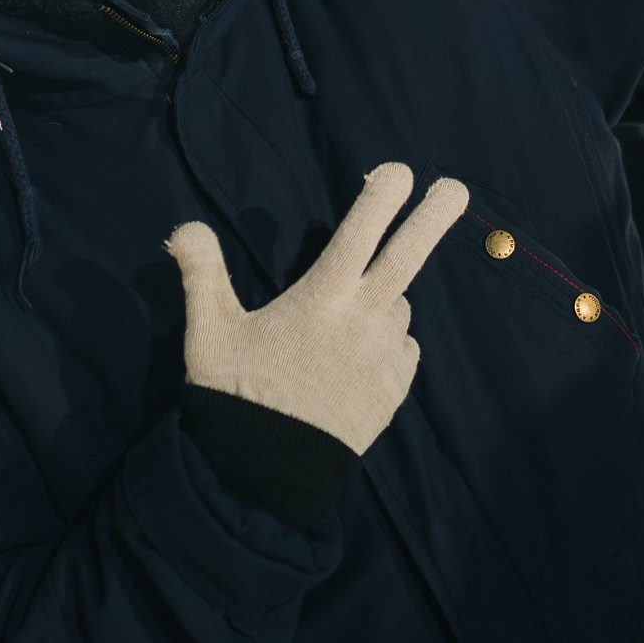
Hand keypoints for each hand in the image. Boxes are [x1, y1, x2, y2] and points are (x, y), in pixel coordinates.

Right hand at [169, 163, 468, 455]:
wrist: (267, 473)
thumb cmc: (236, 394)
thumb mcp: (210, 332)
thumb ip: (202, 273)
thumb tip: (184, 227)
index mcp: (323, 296)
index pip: (361, 228)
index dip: (382, 193)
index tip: (397, 170)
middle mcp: (364, 318)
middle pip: (410, 254)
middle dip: (436, 215)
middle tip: (459, 188)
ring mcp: (386, 355)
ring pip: (397, 307)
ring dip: (381, 302)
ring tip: (337, 329)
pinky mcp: (397, 389)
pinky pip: (402, 349)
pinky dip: (389, 343)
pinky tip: (355, 361)